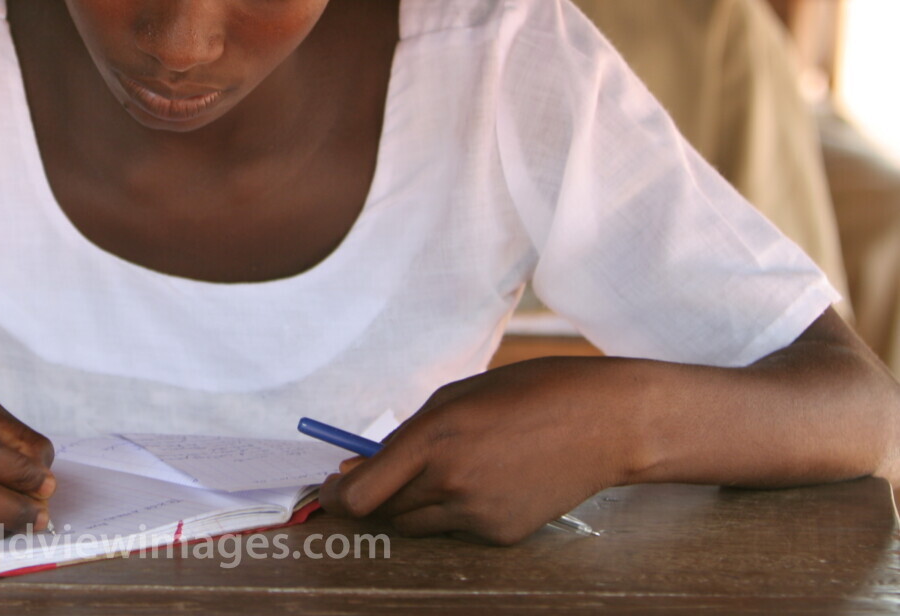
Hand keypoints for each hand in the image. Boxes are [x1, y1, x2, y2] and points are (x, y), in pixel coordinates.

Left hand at [320, 357, 640, 543]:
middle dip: (371, 497)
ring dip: (410, 503)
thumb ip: (404, 437)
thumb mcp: (454, 398)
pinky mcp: (501, 534)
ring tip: (447, 468)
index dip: (334, 498)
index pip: (361, 494)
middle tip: (376, 477)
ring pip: (415, 524)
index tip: (327, 492)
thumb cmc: (526, 394)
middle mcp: (451, 481)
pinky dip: (453, 510)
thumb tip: (355, 471)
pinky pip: (454, 529)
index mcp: (434, 437)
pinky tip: (487, 479)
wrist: (603, 422)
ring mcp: (478, 514)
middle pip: (382, 513)